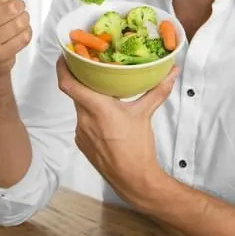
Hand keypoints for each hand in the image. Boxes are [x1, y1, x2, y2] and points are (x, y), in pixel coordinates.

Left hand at [56, 56, 177, 203]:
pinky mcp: (81, 142)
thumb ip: (157, 90)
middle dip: (81, 80)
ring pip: (80, 107)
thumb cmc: (138, 148)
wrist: (133, 179)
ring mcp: (80, 132)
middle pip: (75, 92)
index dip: (62, 68)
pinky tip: (104, 115)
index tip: (64, 55)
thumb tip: (172, 72)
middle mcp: (84, 119)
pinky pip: (82, 121)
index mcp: (97, 108)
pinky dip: (90, 114)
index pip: (69, 84)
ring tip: (101, 91)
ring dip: (88, 98)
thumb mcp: (145, 114)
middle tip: (90, 67)